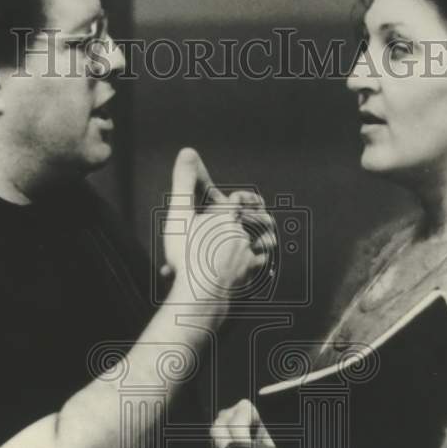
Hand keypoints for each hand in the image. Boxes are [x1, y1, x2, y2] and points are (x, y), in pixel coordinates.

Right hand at [161, 149, 268, 305]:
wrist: (199, 297)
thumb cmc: (187, 256)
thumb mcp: (180, 215)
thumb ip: (184, 183)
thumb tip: (187, 150)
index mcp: (228, 219)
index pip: (238, 200)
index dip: (239, 198)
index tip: (235, 200)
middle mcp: (244, 237)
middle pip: (261, 222)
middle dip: (259, 219)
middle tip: (257, 218)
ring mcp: (250, 260)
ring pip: (267, 246)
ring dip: (265, 242)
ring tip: (262, 242)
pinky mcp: (251, 281)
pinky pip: (262, 270)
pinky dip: (261, 266)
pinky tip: (258, 269)